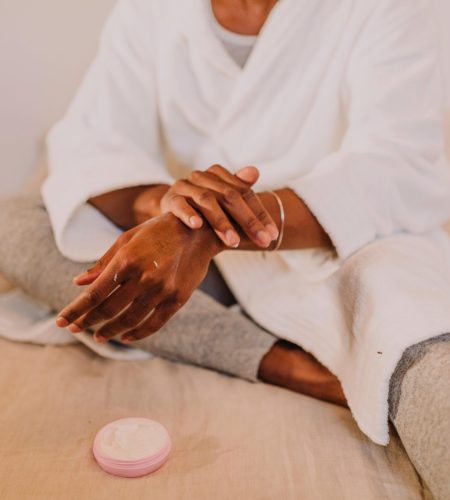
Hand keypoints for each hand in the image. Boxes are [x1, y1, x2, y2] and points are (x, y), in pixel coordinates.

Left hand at [55, 213, 220, 342]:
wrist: (197, 232)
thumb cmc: (157, 233)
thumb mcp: (127, 240)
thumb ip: (103, 263)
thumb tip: (78, 282)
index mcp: (127, 259)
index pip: (95, 293)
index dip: (76, 310)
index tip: (62, 322)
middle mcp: (143, 276)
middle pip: (109, 309)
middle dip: (88, 322)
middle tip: (76, 330)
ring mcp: (162, 290)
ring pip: (129, 320)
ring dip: (110, 331)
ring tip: (98, 336)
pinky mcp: (177, 299)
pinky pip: (154, 324)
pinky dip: (137, 334)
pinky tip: (125, 337)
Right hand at [160, 165, 278, 247]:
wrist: (170, 207)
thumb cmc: (203, 206)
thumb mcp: (222, 200)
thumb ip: (240, 189)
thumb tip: (255, 171)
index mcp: (219, 175)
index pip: (245, 193)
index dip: (260, 214)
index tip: (272, 235)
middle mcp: (202, 177)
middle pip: (229, 196)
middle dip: (248, 221)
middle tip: (262, 241)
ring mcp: (185, 186)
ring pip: (206, 201)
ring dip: (221, 222)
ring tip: (234, 242)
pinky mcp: (170, 199)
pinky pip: (179, 205)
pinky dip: (188, 214)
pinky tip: (198, 226)